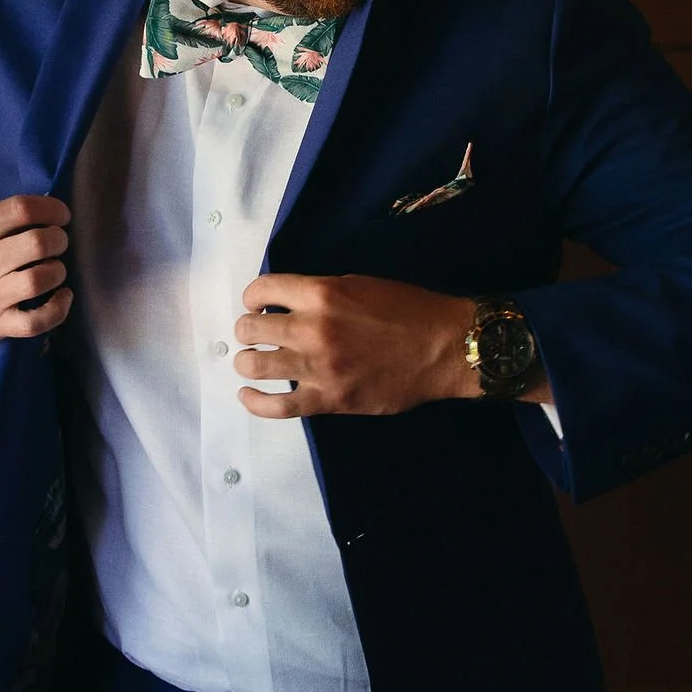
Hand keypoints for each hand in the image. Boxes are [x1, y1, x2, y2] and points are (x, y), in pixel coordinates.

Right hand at [0, 196, 71, 355]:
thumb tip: (35, 217)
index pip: (21, 210)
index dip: (51, 209)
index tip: (60, 215)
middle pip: (38, 243)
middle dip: (58, 239)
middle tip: (58, 242)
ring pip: (41, 279)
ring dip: (57, 270)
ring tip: (54, 268)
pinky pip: (37, 321)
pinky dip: (58, 309)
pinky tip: (61, 296)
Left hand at [234, 273, 479, 418]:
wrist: (444, 348)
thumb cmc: (407, 311)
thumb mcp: (359, 285)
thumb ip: (319, 293)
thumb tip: (285, 303)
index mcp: (321, 295)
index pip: (260, 291)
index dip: (253, 298)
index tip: (257, 306)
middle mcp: (313, 330)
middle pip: (250, 330)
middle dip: (247, 330)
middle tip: (256, 335)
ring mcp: (318, 368)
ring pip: (254, 366)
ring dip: (247, 362)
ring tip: (253, 361)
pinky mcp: (328, 400)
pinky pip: (276, 406)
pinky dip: (254, 402)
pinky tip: (248, 395)